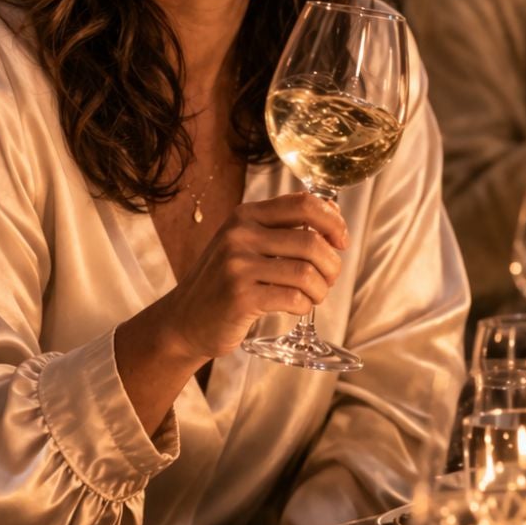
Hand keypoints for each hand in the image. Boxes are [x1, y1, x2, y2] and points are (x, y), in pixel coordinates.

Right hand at [146, 192, 349, 363]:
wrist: (184, 321)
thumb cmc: (223, 283)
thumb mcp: (244, 244)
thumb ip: (281, 228)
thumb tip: (333, 214)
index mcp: (245, 216)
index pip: (303, 203)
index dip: (333, 221)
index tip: (341, 241)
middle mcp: (240, 235)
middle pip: (311, 240)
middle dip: (332, 264)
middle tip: (328, 279)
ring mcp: (237, 266)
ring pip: (306, 272)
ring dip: (320, 289)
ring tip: (313, 296)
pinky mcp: (240, 298)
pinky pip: (293, 298)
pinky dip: (305, 306)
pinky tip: (297, 308)